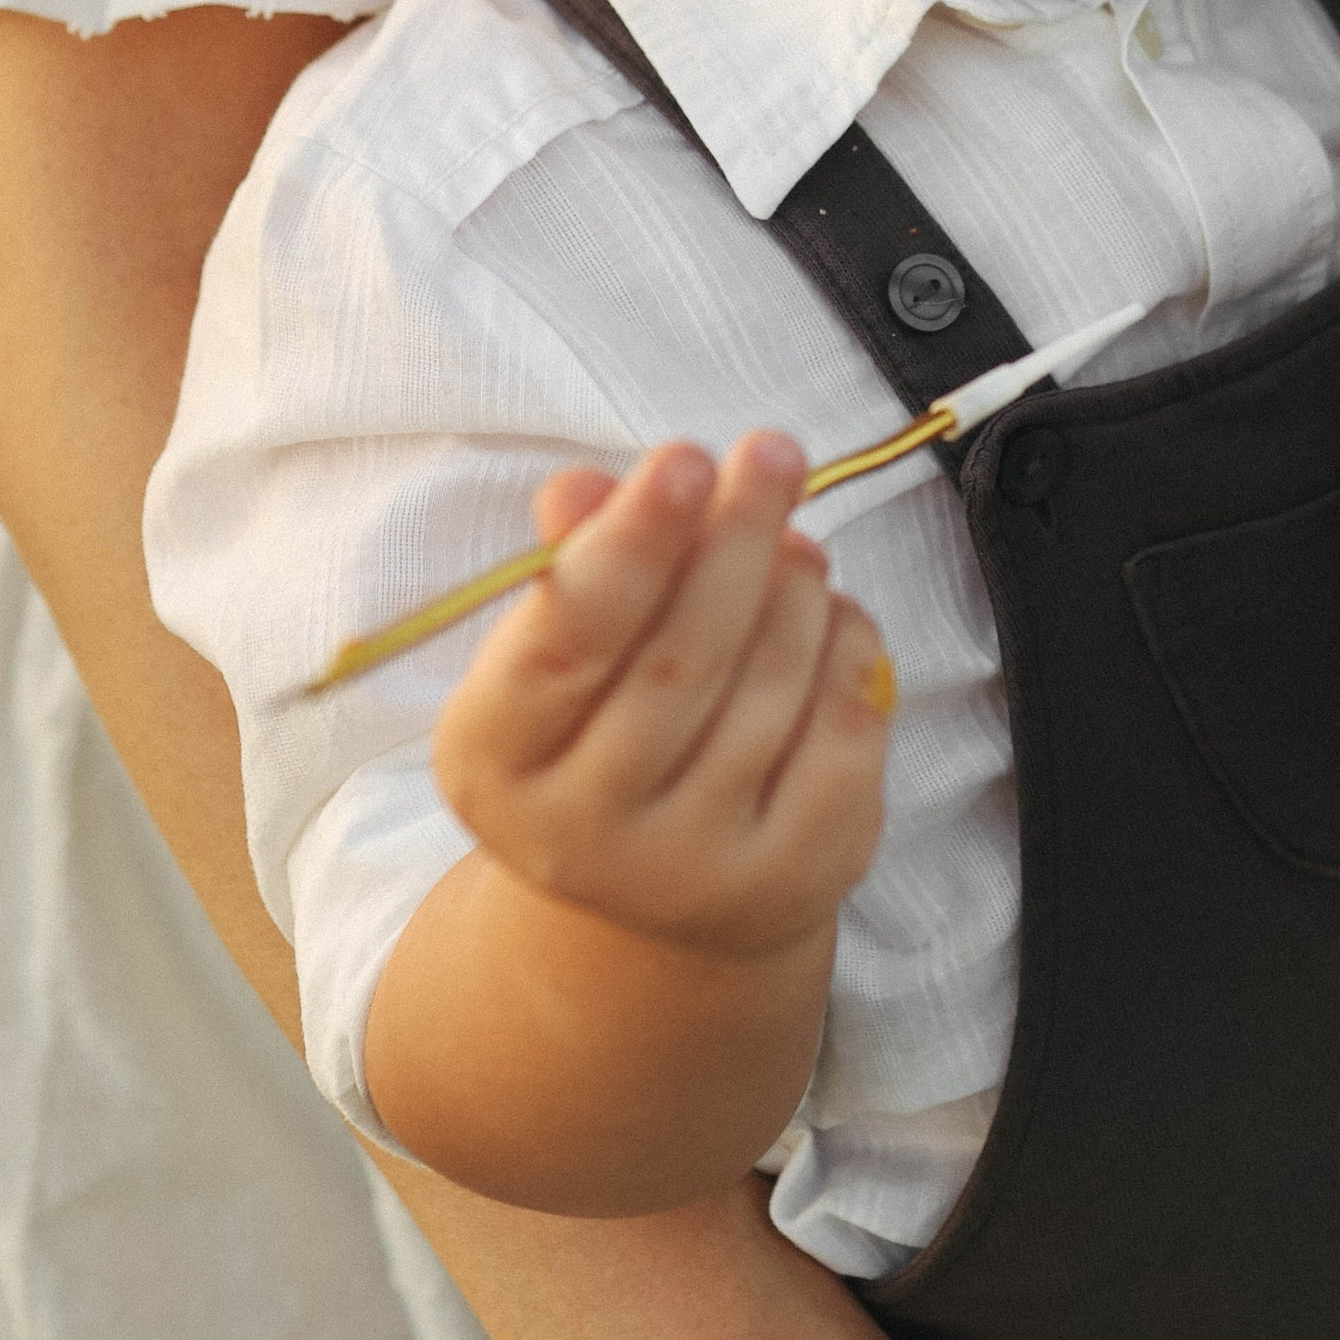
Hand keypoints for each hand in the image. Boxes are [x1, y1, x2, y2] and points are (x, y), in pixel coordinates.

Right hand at [432, 429, 890, 955]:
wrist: (664, 886)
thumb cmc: (606, 719)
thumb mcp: (562, 645)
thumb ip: (576, 557)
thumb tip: (583, 487)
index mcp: (493, 760)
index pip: (564, 643)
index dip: (630, 544)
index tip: (684, 458)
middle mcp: (577, 835)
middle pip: (681, 659)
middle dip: (736, 538)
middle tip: (773, 453)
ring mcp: (688, 872)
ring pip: (770, 684)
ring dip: (796, 588)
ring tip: (795, 545)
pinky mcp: (790, 878)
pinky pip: (840, 726)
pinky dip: (847, 647)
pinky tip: (829, 620)